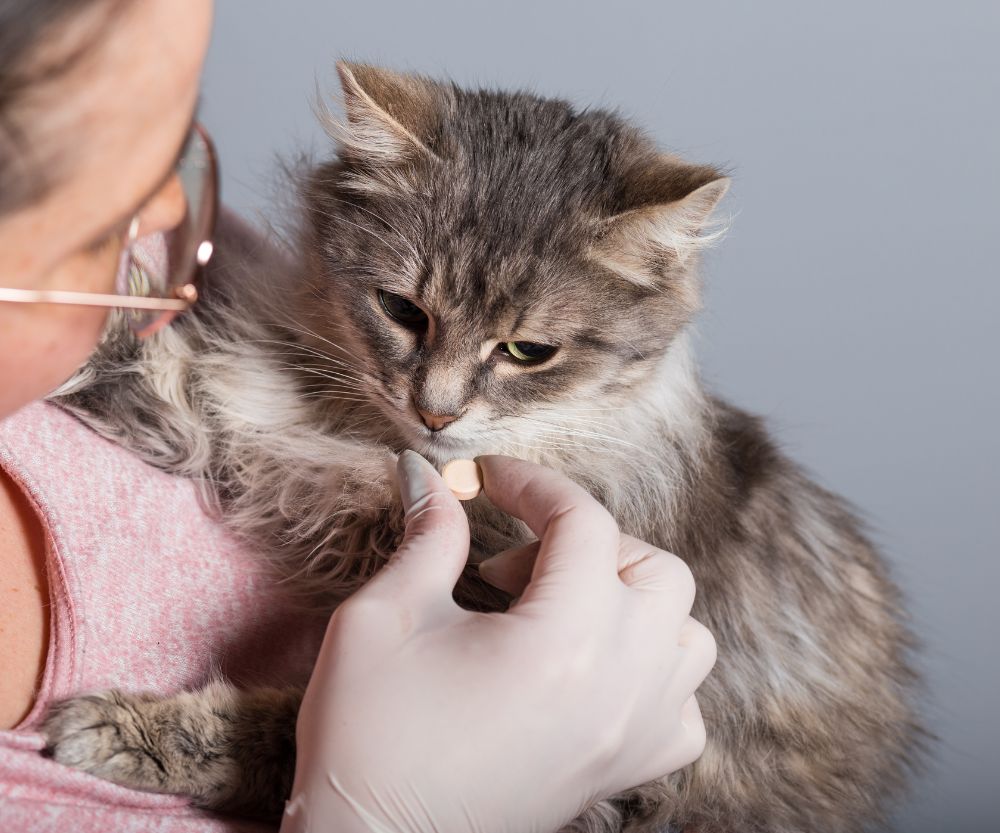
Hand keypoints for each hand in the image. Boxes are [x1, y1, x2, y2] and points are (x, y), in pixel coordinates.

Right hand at [280, 452, 714, 832]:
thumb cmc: (369, 739)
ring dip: (633, 599)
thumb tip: (430, 477)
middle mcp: (621, 685)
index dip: (531, 483)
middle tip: (512, 564)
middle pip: (655, 568)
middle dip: (587, 541)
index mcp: (565, 640)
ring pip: (687, 633)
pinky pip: (684, 707)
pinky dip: (655, 671)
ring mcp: (633, 734)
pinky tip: (594, 669)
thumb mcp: (384, 619)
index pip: (583, 523)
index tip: (487, 476)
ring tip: (562, 607)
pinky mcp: (625, 772)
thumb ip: (425, 537)